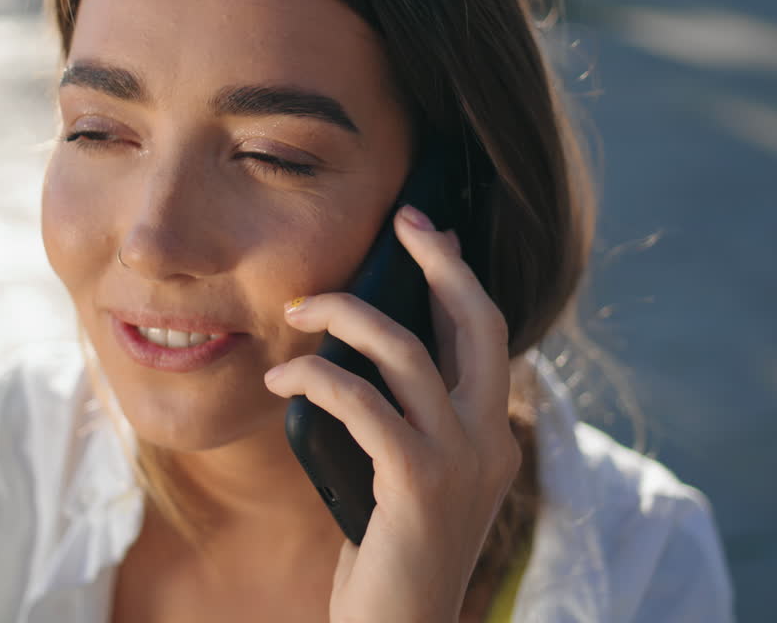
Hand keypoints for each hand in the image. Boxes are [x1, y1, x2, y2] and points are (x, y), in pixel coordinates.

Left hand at [264, 205, 520, 622]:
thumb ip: (405, 415)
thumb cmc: (390, 553)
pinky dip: (316, 376)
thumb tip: (371, 348)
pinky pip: (362, 402)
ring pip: (408, 351)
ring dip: (345, 316)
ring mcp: (463, 462)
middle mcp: (493, 440)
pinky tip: (281, 377)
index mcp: (495, 434)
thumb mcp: (407, 473)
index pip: (486, 334)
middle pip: (478, 321)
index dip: (459, 276)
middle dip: (440, 261)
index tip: (428, 232)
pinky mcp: (420, 484)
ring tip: (296, 310)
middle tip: (402, 222)